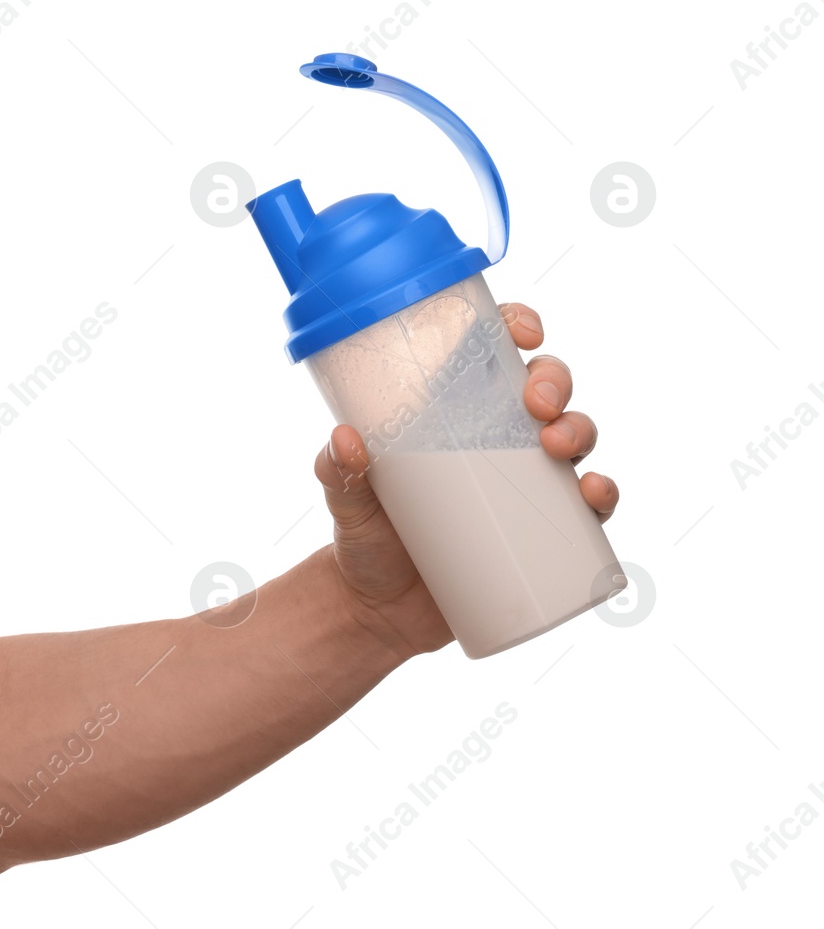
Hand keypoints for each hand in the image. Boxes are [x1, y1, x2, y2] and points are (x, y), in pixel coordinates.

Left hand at [310, 302, 620, 657]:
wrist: (379, 612)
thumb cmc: (364, 537)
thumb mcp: (345, 498)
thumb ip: (336, 468)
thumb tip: (347, 439)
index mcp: (453, 409)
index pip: (492, 350)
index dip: (519, 325)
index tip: (524, 332)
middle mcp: (498, 436)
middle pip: (545, 388)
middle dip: (555, 383)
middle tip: (537, 406)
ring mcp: (525, 482)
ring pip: (575, 437)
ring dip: (581, 430)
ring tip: (558, 449)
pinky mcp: (542, 531)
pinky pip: (588, 506)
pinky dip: (602, 495)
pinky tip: (593, 495)